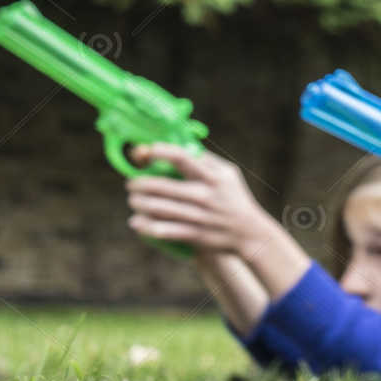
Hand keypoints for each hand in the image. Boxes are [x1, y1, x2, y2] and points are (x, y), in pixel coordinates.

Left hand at [125, 144, 279, 257]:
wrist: (249, 233)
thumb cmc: (234, 198)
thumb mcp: (228, 173)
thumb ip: (205, 160)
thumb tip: (177, 145)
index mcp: (212, 177)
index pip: (182, 158)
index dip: (160, 152)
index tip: (147, 151)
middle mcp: (204, 195)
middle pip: (161, 186)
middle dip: (138, 184)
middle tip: (132, 184)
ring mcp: (199, 216)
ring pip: (157, 208)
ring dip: (138, 203)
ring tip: (134, 200)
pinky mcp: (195, 234)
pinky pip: (163, 230)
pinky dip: (145, 226)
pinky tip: (136, 221)